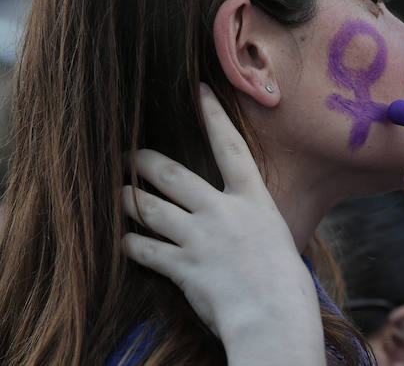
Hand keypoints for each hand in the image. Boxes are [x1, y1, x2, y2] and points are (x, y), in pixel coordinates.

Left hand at [123, 84, 323, 364]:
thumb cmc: (286, 284)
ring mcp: (199, 237)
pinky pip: (145, 249)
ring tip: (115, 195)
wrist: (274, 315)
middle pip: (172, 175)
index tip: (199, 89)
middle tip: (126, 153)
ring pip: (150, 209)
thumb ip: (256, 224)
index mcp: (252, 200)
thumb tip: (248, 224)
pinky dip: (131, 244)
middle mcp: (222, 212)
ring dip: (128, 201)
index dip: (213, 116)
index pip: (230, 147)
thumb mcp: (279, 239)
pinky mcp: (182, 266)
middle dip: (144, 161)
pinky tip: (122, 241)